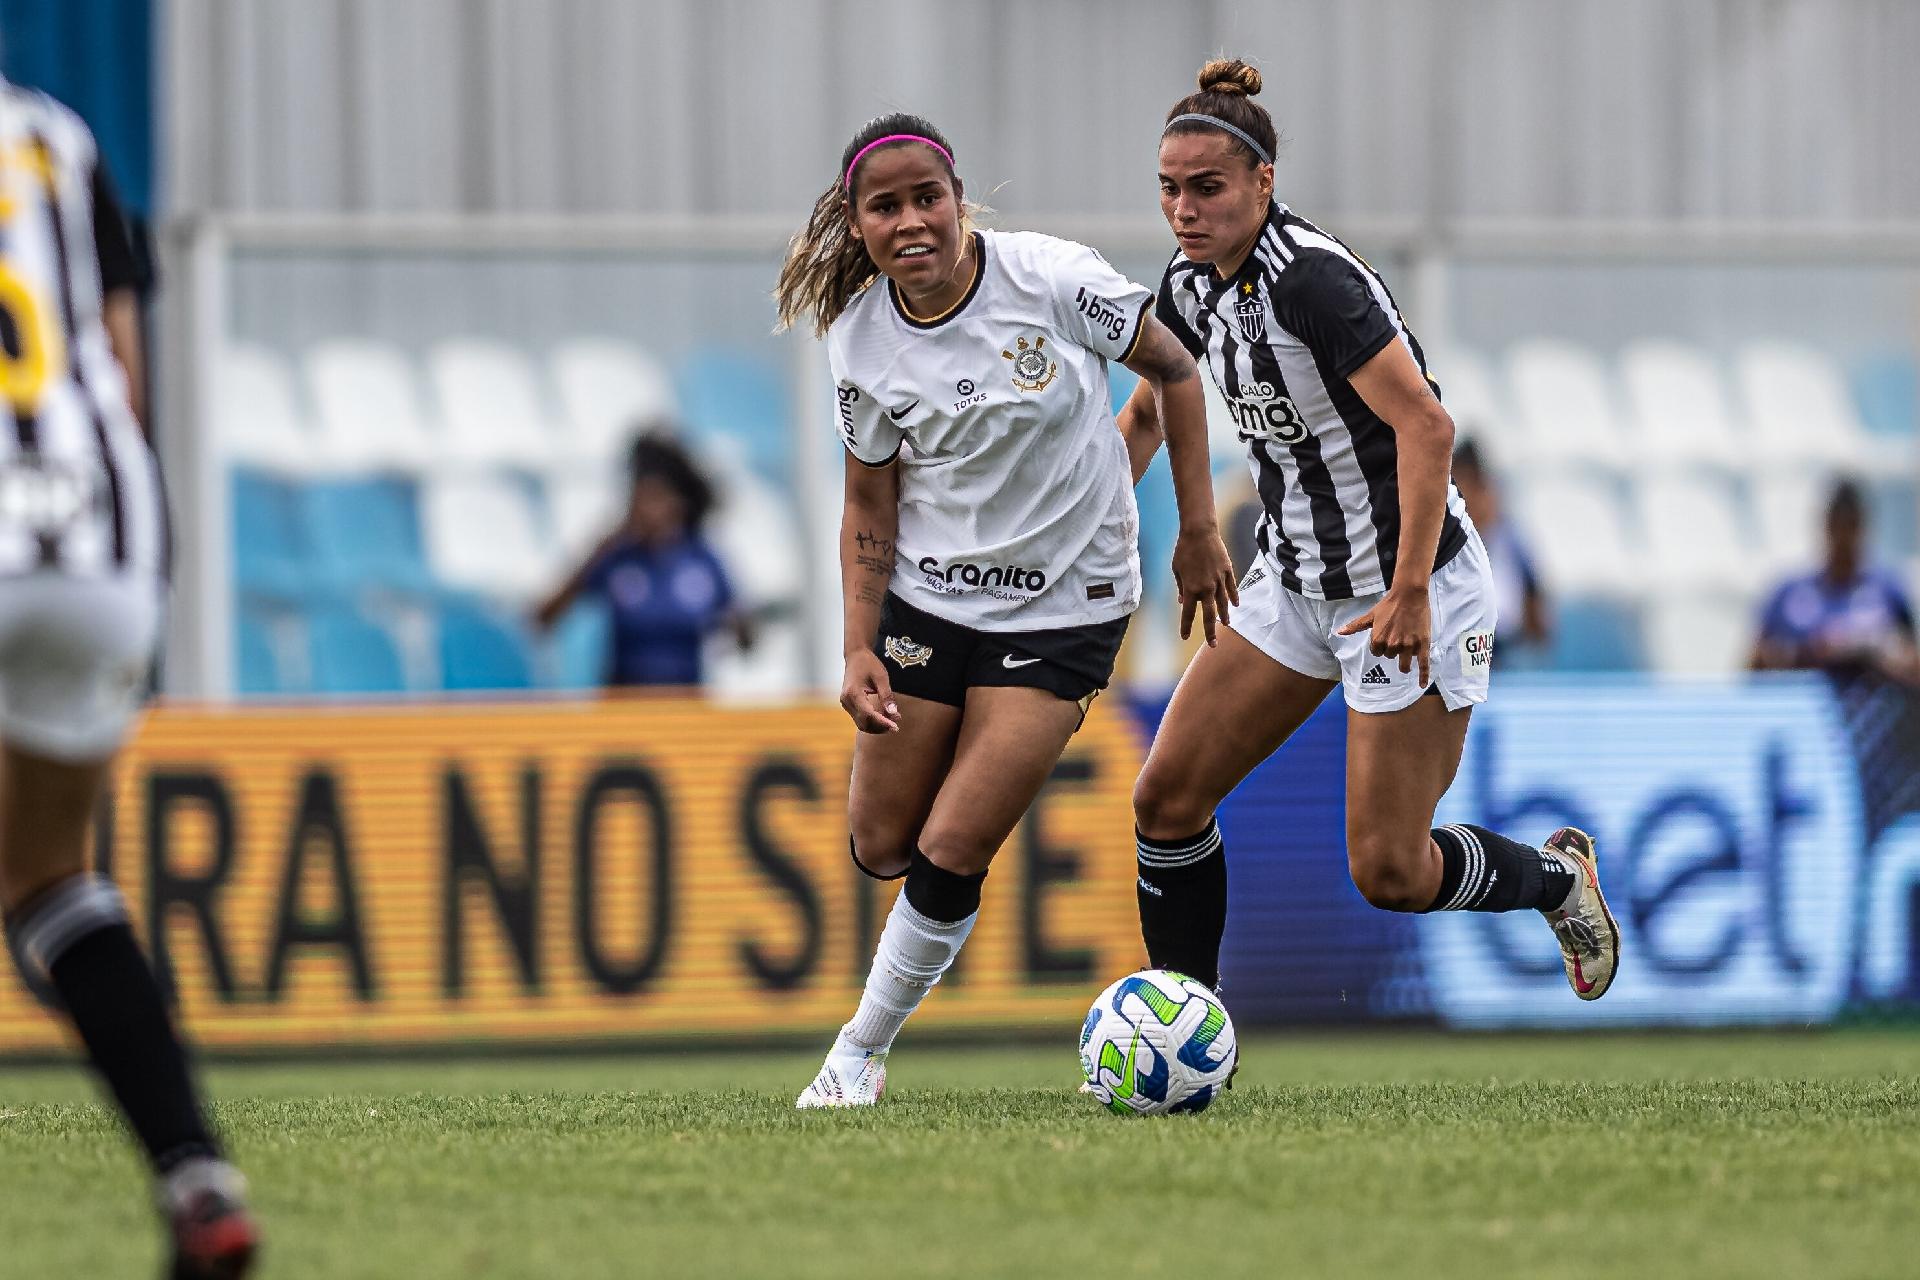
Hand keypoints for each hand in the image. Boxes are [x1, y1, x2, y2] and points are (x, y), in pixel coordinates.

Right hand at [840, 650, 900, 732]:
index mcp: (853, 692)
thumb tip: (894, 713)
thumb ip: (887, 696)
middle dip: (880, 726)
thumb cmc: (869, 664)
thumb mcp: (881, 677)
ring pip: (861, 723)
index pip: (868, 714)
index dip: (882, 722)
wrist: (856, 656)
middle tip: (896, 723)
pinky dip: (872, 721)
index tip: (896, 727)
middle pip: (864, 722)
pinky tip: (884, 717)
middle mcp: (846, 700)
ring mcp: (846, 704)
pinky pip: (860, 718)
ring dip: (876, 726)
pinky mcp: (848, 705)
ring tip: (892, 721)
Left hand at [1172, 526, 1239, 646]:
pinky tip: (1236, 605)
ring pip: (1223, 603)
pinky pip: (1232, 588)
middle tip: (1213, 644)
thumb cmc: (1184, 550)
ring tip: (1226, 625)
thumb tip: (1184, 601)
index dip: (1186, 626)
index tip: (1185, 636)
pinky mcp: (1227, 571)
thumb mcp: (1176, 569)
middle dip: (1210, 631)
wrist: (1199, 532)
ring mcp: (1219, 580)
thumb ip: (1181, 587)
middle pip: (1210, 615)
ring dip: (1224, 616)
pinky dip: (1234, 597)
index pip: (1189, 613)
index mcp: (1191, 588)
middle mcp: (1206, 587)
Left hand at [1337, 585, 1432, 685]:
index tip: (1386, 636)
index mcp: (1378, 639)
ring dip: (1403, 661)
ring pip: (1404, 664)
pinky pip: (1423, 664)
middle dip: (1393, 649)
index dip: (1380, 646)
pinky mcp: (1422, 645)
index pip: (1377, 653)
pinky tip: (1422, 685)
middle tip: (1398, 635)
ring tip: (1405, 654)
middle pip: (1390, 657)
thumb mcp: (1370, 616)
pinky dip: (1423, 676)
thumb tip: (1339, 632)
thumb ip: (1355, 626)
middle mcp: (1393, 645)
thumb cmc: (1388, 604)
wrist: (1409, 595)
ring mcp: (1408, 646)